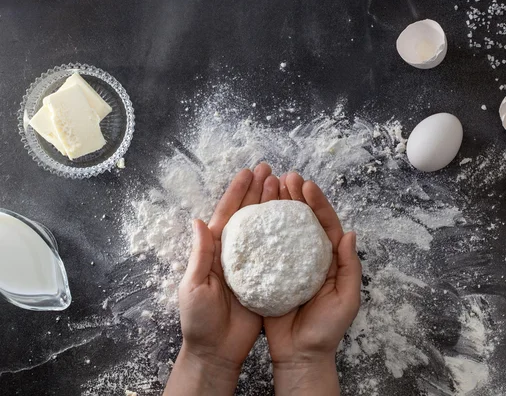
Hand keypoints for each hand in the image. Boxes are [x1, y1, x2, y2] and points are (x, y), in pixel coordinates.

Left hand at [165, 163, 278, 395]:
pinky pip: (276, 253)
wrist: (217, 350)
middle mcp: (235, 253)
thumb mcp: (194, 286)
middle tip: (272, 170)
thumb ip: (200, 255)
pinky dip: (285, 235)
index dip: (237, 193)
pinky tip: (296, 221)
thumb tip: (199, 221)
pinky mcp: (266, 279)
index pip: (227, 214)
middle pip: (248, 216)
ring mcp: (252, 264)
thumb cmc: (199, 320)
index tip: (249, 172)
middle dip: (259, 192)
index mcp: (215, 251)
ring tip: (285, 186)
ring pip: (264, 229)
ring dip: (273, 207)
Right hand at [264, 172, 361, 395]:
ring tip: (268, 186)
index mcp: (328, 259)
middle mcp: (307, 256)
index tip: (306, 185)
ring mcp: (287, 263)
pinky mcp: (268, 274)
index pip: (324, 224)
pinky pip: (264, 248)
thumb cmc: (327, 329)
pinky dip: (259, 230)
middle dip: (295, 196)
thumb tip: (349, 234)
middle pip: (302, 220)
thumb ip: (349, 267)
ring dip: (277, 206)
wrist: (301, 354)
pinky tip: (251, 215)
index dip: (317, 203)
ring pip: (282, 229)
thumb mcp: (347, 299)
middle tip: (285, 177)